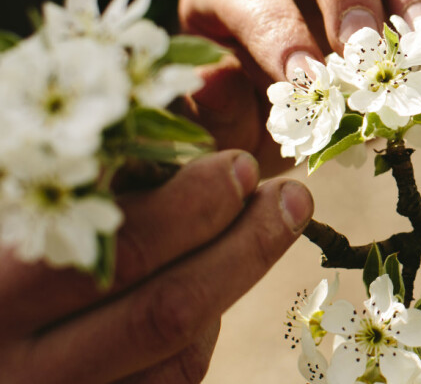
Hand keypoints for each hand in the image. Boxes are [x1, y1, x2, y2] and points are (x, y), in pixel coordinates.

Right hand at [0, 150, 312, 383]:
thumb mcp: (17, 220)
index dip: (191, 207)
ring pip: (179, 354)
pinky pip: (170, 380)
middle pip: (166, 311)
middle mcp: (25, 369)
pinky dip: (202, 330)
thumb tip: (187, 160)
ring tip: (264, 226)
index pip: (118, 252)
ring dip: (231, 284)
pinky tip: (208, 285)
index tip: (241, 165)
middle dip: (245, 247)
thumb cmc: (4, 263)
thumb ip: (79, 200)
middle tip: (290, 198)